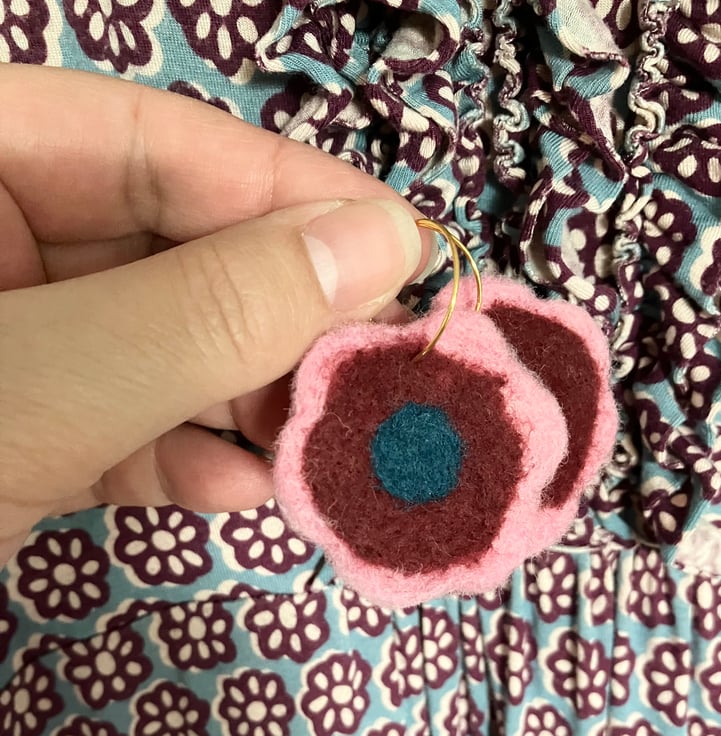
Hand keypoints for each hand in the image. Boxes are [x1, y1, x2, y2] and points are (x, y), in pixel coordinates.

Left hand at [0, 65, 428, 563]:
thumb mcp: (33, 387)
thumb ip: (209, 310)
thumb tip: (380, 244)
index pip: (156, 143)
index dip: (292, 193)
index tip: (403, 248)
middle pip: (174, 247)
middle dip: (281, 318)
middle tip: (378, 364)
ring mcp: (7, 331)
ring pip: (164, 338)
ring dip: (249, 399)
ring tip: (320, 441)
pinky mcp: (23, 415)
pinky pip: (127, 410)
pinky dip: (188, 451)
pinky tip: (240, 485)